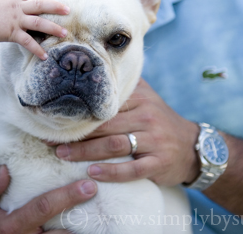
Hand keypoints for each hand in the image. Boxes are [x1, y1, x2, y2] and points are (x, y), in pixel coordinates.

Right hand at [0, 0, 69, 60]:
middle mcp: (18, 7)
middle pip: (40, 5)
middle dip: (56, 7)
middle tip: (69, 10)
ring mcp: (16, 20)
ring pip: (38, 23)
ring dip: (53, 28)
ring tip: (64, 33)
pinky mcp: (12, 33)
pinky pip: (28, 42)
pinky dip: (37, 50)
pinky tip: (45, 56)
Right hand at [0, 165, 96, 233]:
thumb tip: (4, 169)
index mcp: (12, 226)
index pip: (43, 209)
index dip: (66, 197)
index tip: (87, 185)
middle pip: (62, 230)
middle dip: (81, 214)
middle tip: (97, 193)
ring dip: (81, 228)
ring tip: (98, 210)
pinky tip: (86, 224)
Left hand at [52, 79, 200, 186]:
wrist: (192, 147)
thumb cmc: (159, 121)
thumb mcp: (146, 98)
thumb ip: (123, 88)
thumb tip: (90, 69)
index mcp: (140, 98)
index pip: (105, 104)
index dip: (79, 111)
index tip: (55, 116)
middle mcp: (147, 115)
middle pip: (105, 125)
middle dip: (76, 134)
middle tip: (50, 139)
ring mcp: (154, 140)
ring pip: (114, 145)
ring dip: (85, 152)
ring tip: (62, 155)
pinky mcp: (159, 162)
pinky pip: (132, 168)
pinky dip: (111, 172)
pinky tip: (92, 173)